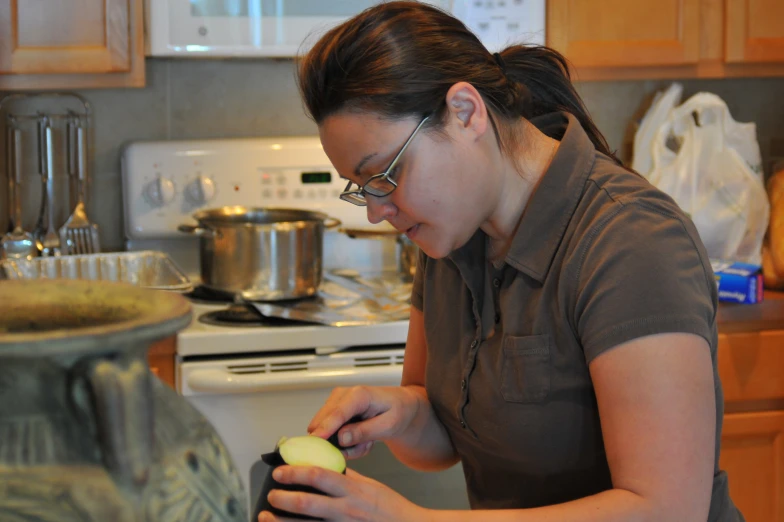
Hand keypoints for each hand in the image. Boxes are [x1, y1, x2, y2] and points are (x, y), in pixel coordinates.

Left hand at [258, 465, 425, 521]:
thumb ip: (348, 476)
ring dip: (282, 521)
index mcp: (352, 490)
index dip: (296, 472)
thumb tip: (326, 466)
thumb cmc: (390, 508)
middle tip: (271, 494)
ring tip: (265, 516)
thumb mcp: (370, 486)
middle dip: (283, 498)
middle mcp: (346, 510)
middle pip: (307, 503)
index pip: (319, 475)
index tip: (280, 471)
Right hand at [308, 385, 419, 458]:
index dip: (325, 428)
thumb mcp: (388, 426)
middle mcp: (342, 394)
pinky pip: (329, 433)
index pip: (337, 413)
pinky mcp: (333, 410)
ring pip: (326, 431)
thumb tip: (341, 438)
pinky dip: (346, 441)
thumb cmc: (398, 412)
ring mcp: (335, 402)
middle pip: (324, 422)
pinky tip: (362, 438)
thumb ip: (364, 432)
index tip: (314, 441)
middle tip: (367, 446)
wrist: (401, 405)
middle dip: (341, 443)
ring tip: (368, 441)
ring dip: (346, 444)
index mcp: (359, 394)